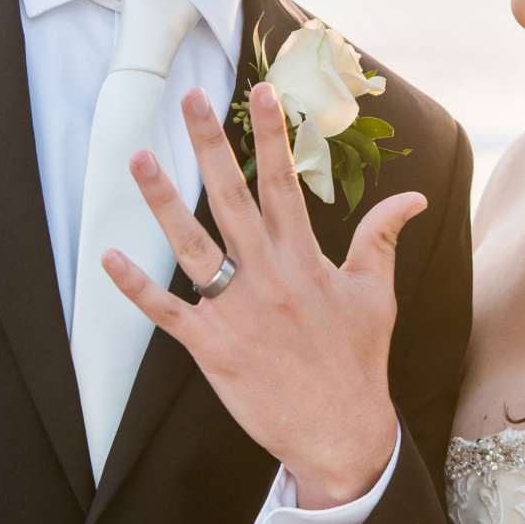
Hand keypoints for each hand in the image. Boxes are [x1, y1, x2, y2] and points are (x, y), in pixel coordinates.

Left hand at [102, 80, 425, 503]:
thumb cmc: (358, 361)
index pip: (284, 184)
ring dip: (162, 201)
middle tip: (189, 101)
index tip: (261, 91)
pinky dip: (136, 287)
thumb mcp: (377, 294)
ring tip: (139, 158)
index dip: (273, 136)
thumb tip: (415, 197)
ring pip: (192, 245)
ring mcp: (236, 311)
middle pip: (232, 199)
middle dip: (210, 146)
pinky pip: (166, 311)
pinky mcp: (212, 347)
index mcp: (305, 260)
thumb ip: (381, 238)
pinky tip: (110, 258)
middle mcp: (268, 276)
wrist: (341, 432)